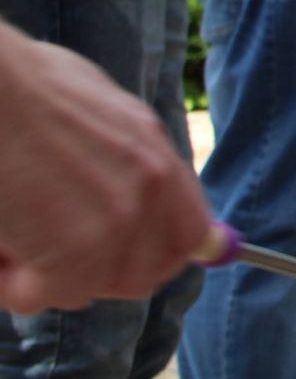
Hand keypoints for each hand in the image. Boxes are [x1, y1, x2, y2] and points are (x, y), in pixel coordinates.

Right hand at [0, 26, 213, 312]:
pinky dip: (13, 285)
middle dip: (95, 275)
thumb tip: (127, 198)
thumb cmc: (21, 87)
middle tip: (45, 256)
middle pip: (146, 273)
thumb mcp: (96, 111)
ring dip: (47, 279)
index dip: (152, 257)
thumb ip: (120, 155)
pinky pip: (46, 296)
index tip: (114, 264)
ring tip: (10, 241)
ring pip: (92, 288)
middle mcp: (152, 186)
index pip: (189, 234)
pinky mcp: (79, 250)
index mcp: (155, 153)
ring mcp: (120, 219)